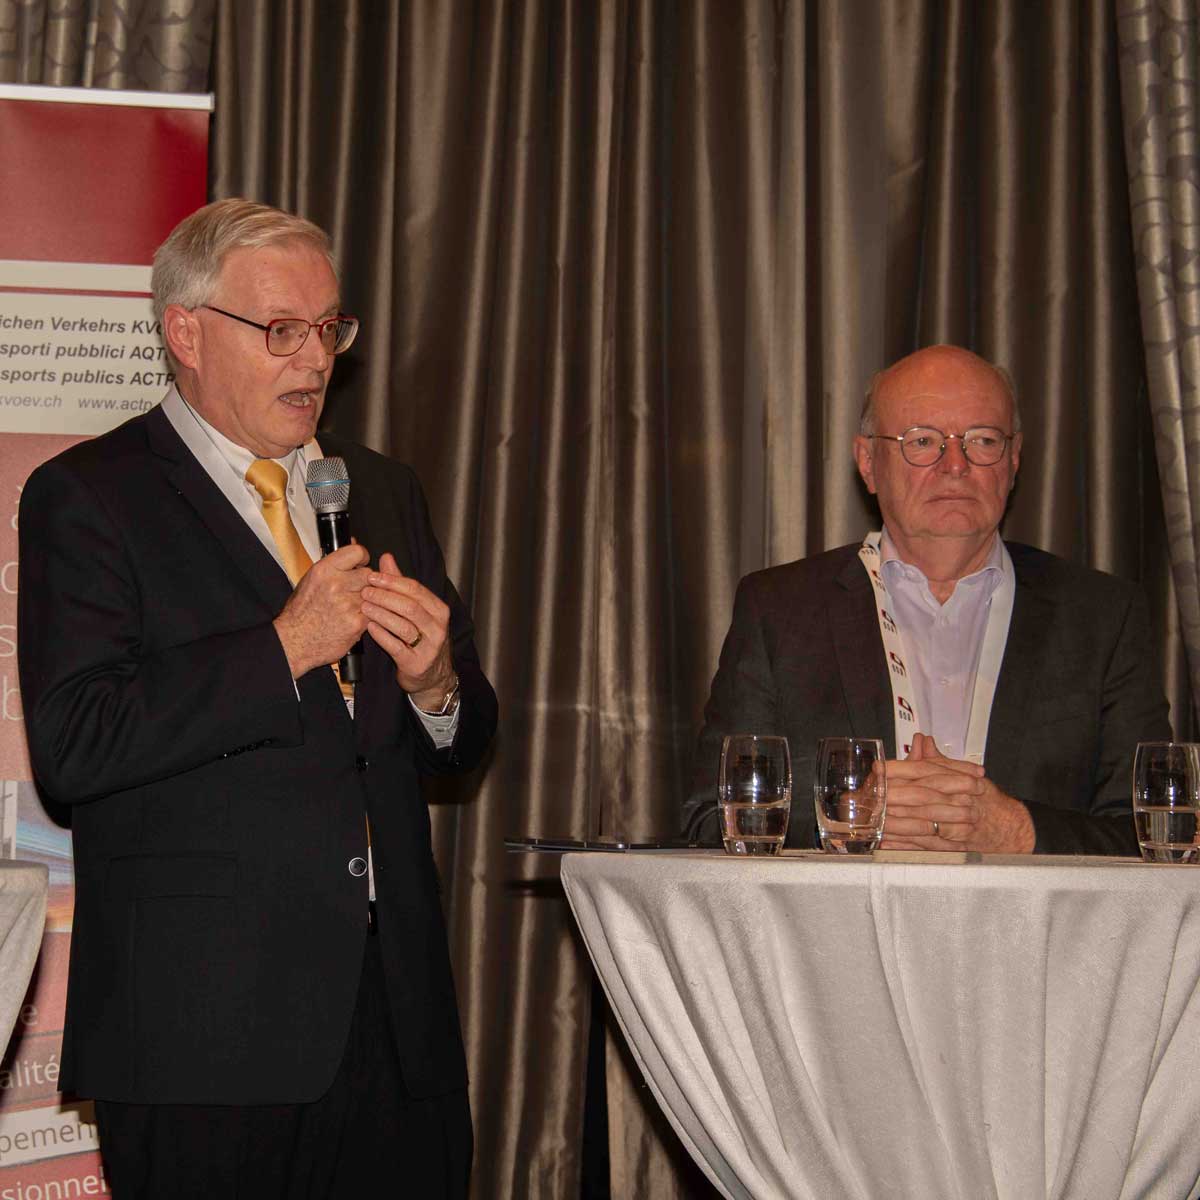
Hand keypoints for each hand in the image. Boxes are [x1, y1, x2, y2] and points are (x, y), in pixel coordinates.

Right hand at [273, 544, 370, 677]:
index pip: (357, 552)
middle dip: (364, 581)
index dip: (362, 557)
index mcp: (324, 570)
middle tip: (354, 590)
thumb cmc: (301, 611)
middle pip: (369, 574)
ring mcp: (348, 604)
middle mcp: (336, 585)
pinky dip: (366, 615)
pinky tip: (352, 618)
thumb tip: (354, 543)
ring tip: (350, 605)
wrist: (295, 641)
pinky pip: (373, 612)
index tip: (360, 563)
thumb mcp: (312, 579)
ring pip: (373, 594)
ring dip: (367, 599)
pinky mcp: (357, 622)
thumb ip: (335, 562)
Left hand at [360, 552, 454, 703]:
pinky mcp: (416, 664)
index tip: (373, 575)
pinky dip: (381, 635)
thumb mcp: (416, 609)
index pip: (416, 589)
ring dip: (381, 614)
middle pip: (410, 606)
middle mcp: (437, 627)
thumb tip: (386, 557)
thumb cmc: (422, 638)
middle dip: (385, 596)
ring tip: (364, 606)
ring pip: (403, 626)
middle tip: (365, 591)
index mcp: (439, 610)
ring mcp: (428, 647)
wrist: (432, 676)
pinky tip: (370, 627)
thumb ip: (400, 584)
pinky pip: (396, 647)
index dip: (393, 581)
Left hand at [881, 733, 1035, 852]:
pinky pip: (924, 845)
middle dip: (890, 796)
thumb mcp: (964, 775)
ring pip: (920, 822)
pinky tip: (884, 841)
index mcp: (958, 780)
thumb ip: (938, 760)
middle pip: (919, 796)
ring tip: (869, 818)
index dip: (899, 769)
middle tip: (867, 795)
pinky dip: (903, 844)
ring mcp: (957, 825)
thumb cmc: (983, 798)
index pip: (924, 771)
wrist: (1007, 826)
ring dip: (892, 821)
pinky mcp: (954, 846)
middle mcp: (958, 801)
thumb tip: (921, 740)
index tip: (878, 768)